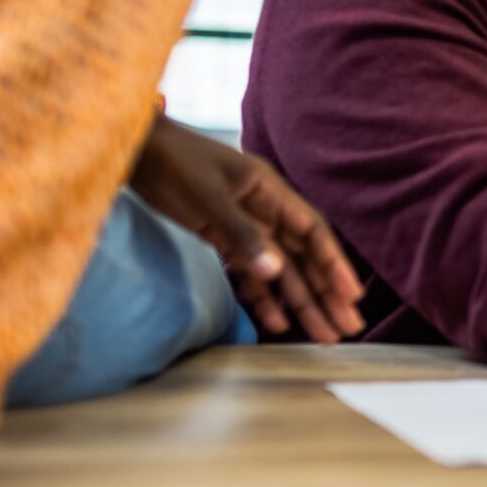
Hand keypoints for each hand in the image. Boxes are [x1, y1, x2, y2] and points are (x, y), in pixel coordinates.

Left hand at [128, 115, 365, 342]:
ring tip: (322, 336)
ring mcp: (244, 226)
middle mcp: (264, 210)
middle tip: (348, 328)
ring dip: (301, 301)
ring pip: (280, 269)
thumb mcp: (208, 197)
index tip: (351, 296)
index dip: (334, 265)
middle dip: (326, 293)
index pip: (312, 232)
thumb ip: (241, 234)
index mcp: (269, 192)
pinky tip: (276, 322)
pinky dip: (263, 296)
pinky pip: (249, 272)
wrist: (135, 150)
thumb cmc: (173, 162)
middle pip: (303, 257)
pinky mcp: (222, 237)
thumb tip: (276, 271)